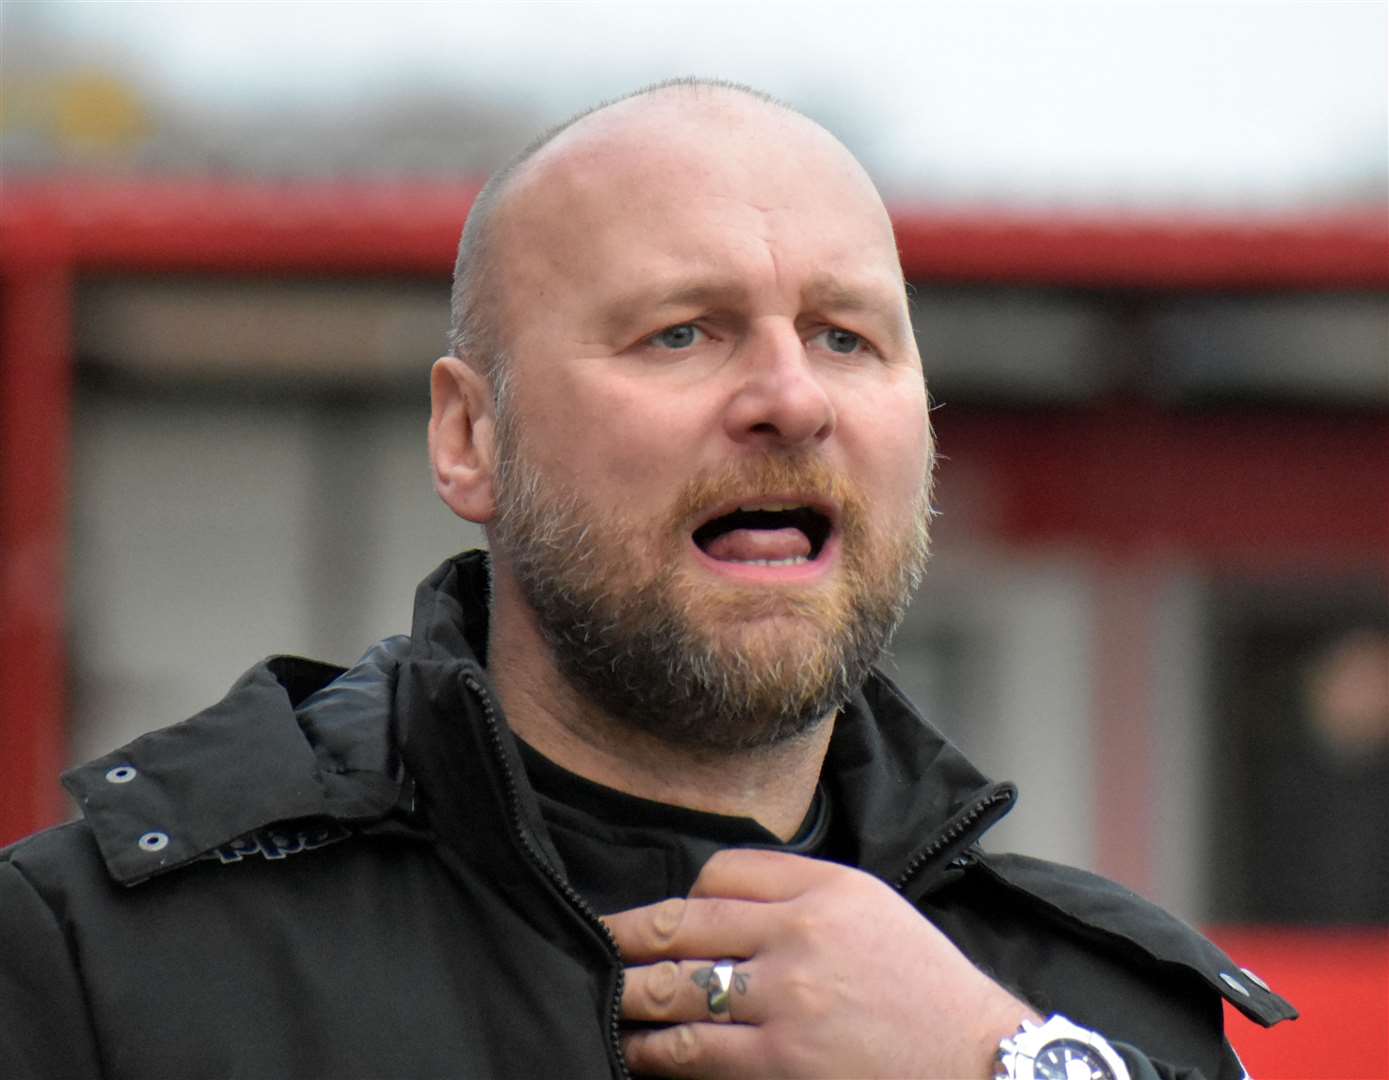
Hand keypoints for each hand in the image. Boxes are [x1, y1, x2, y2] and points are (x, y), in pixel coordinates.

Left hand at [603, 849, 1036, 1078]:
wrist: (977, 1060)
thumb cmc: (924, 988)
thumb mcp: (872, 909)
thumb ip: (800, 894)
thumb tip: (719, 902)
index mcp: (825, 888)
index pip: (722, 872)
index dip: (684, 895)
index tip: (667, 917)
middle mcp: (800, 934)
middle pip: (684, 922)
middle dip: (626, 935)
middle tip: (593, 940)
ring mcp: (787, 999)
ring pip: (674, 988)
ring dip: (628, 995)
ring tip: (602, 998)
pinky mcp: (780, 1060)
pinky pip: (692, 1050)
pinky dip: (653, 1050)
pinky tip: (636, 1050)